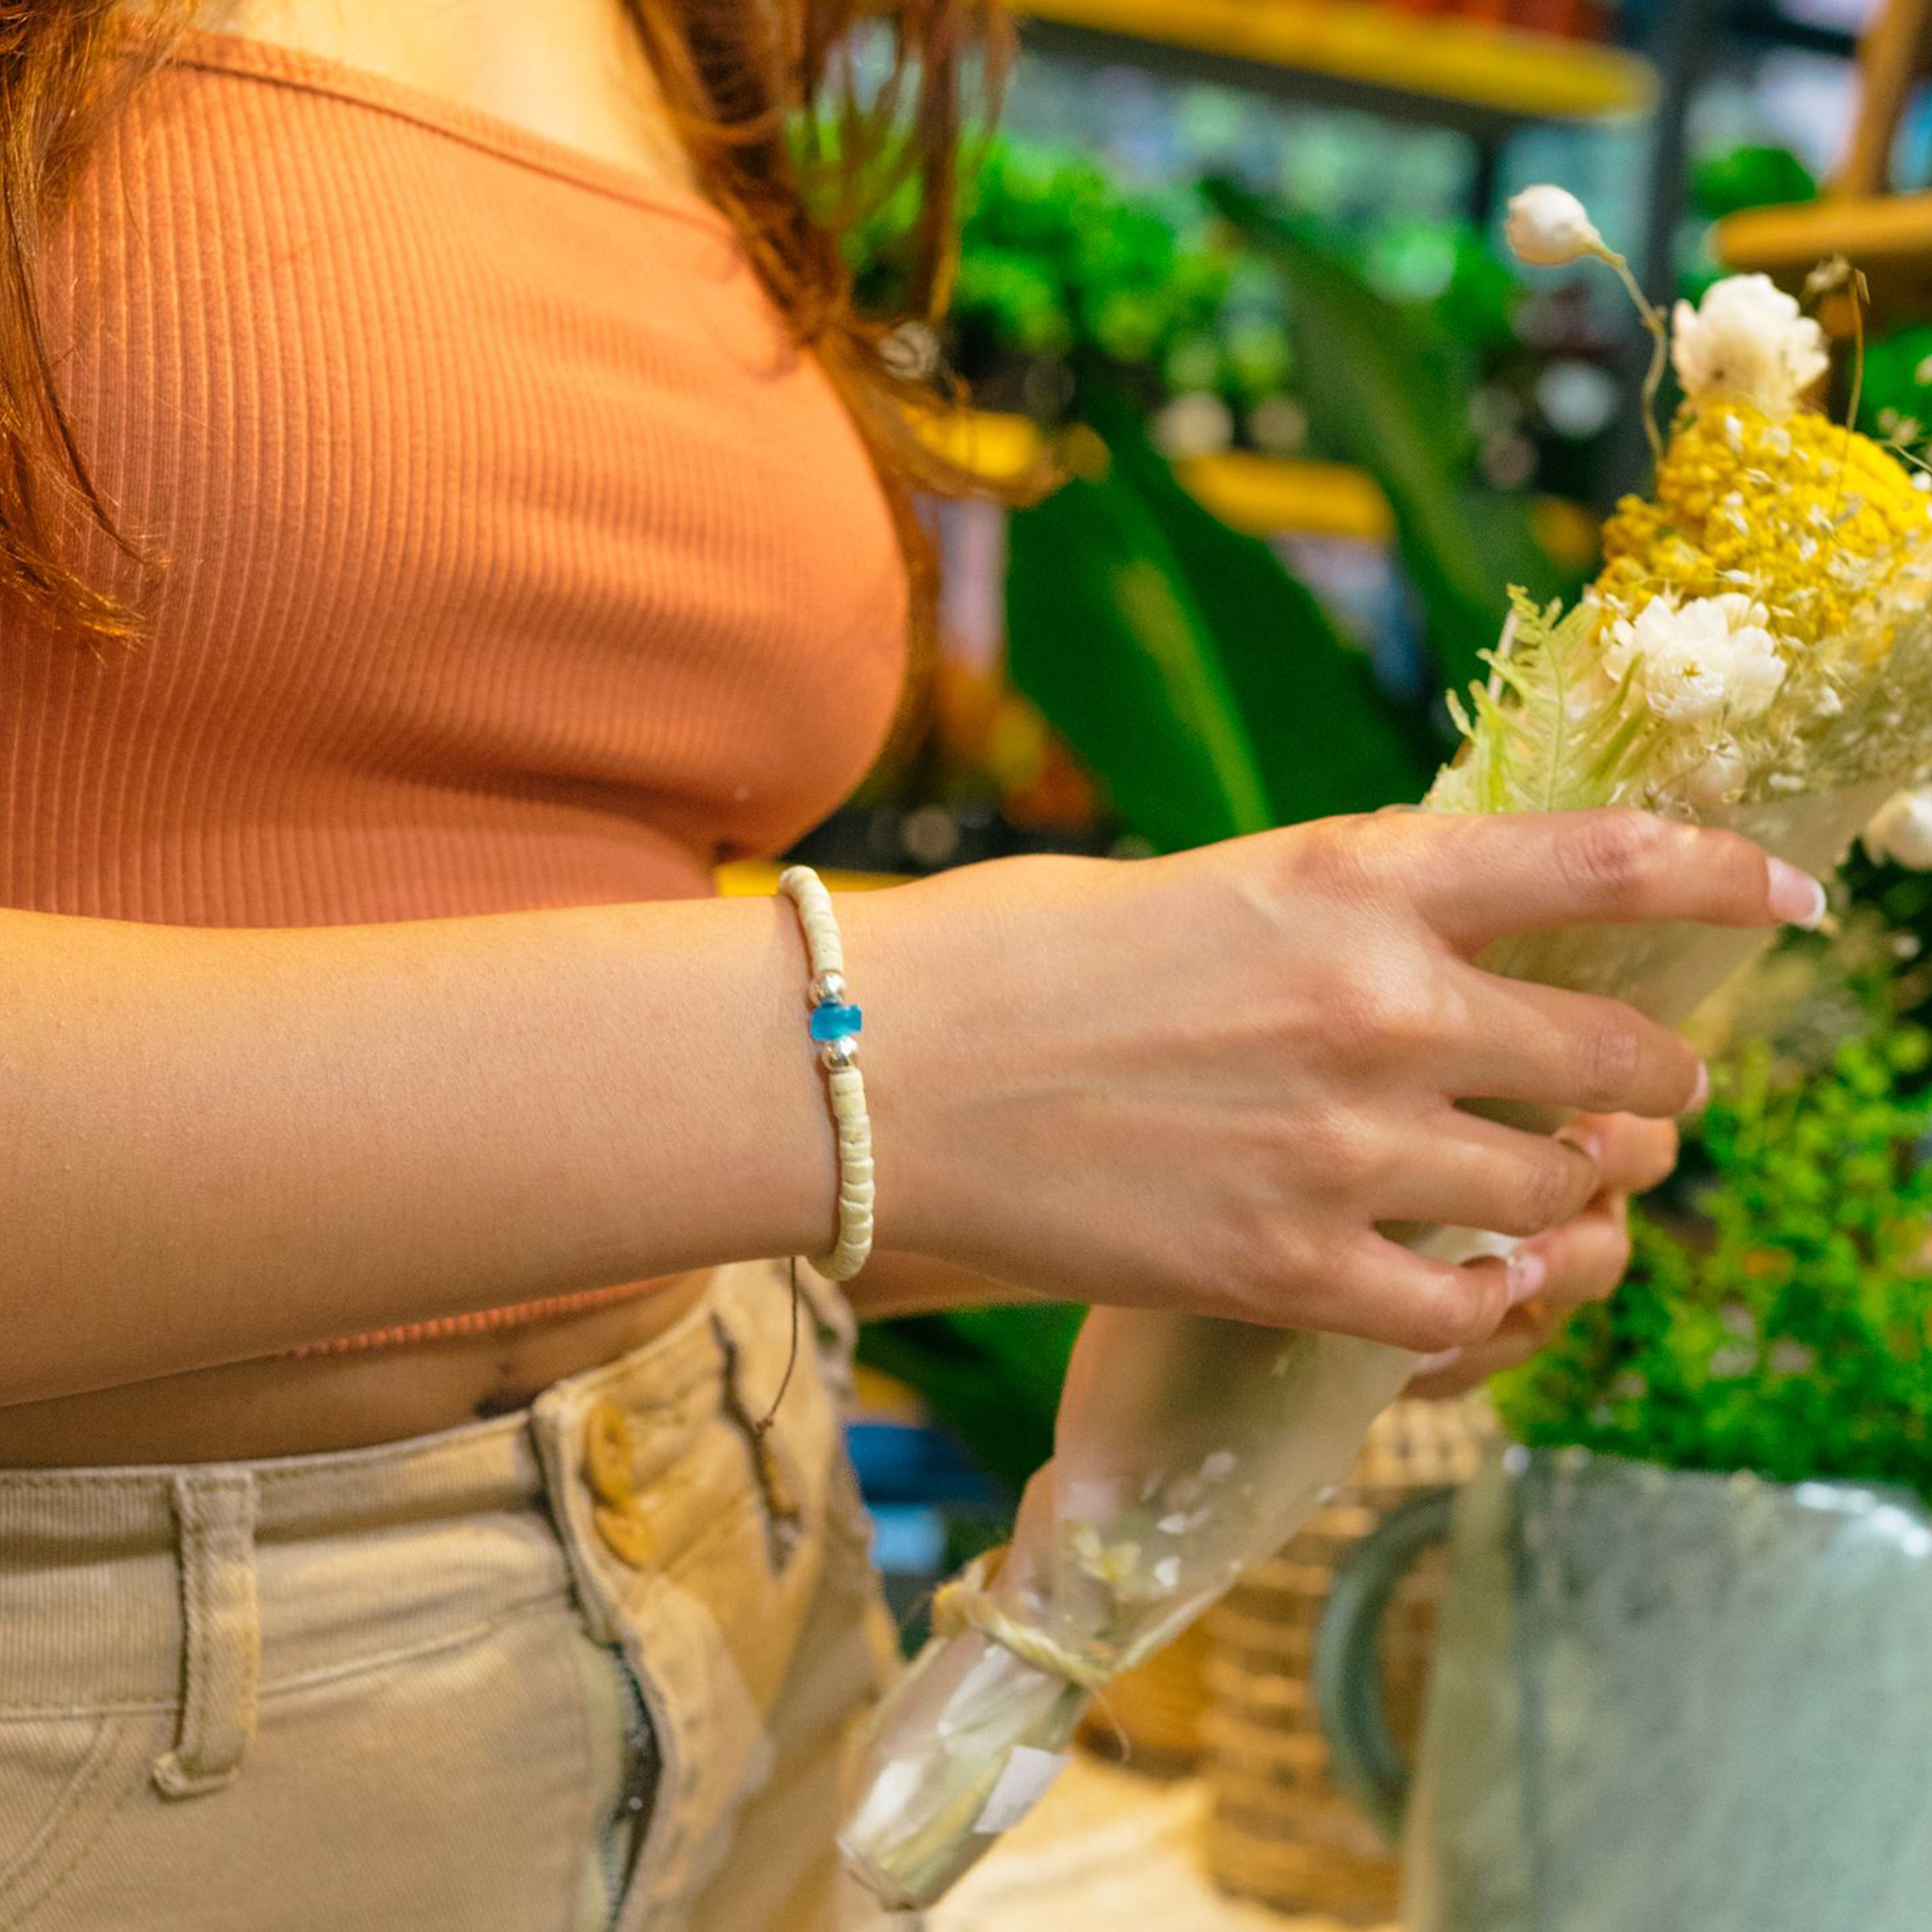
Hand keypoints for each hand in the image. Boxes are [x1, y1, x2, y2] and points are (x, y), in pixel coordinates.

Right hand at [846, 808, 1818, 1353]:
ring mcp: (1343, 1149)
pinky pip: (1466, 1307)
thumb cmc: (1003, 955)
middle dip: (1658, 1082)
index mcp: (1351, 879)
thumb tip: (1411, 947)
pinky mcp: (1286, 1269)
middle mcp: (1380, 1008)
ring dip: (1578, 1193)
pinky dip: (1492, 1300)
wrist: (868, 1073)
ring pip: (1558, 1190)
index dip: (1725, 876)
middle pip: (1614, 1057)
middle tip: (1648, 1097)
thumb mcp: (1192, 888)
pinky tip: (1474, 1282)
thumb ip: (1326, 914)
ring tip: (1556, 1191)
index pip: (1604, 864)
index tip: (1787, 897)